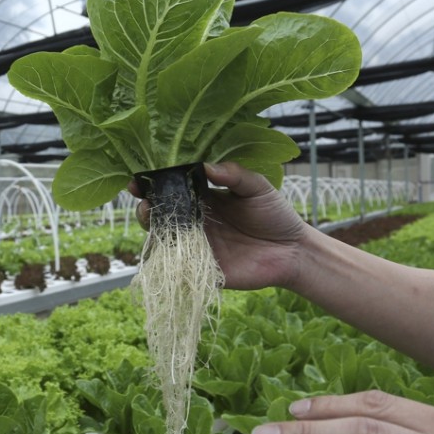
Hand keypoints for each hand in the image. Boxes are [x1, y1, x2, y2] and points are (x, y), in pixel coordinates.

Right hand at [132, 162, 307, 289]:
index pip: (173, 188)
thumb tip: (206, 166)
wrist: (293, 252)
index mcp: (205, 198)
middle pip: (162, 213)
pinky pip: (179, 264)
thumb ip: (234, 175)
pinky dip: (166, 256)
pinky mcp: (203, 268)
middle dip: (146, 205)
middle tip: (142, 199)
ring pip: (164, 237)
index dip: (155, 183)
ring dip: (151, 227)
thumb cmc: (275, 215)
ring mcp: (197, 245)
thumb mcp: (257, 188)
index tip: (140, 177)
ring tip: (148, 215)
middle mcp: (196, 221)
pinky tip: (159, 244)